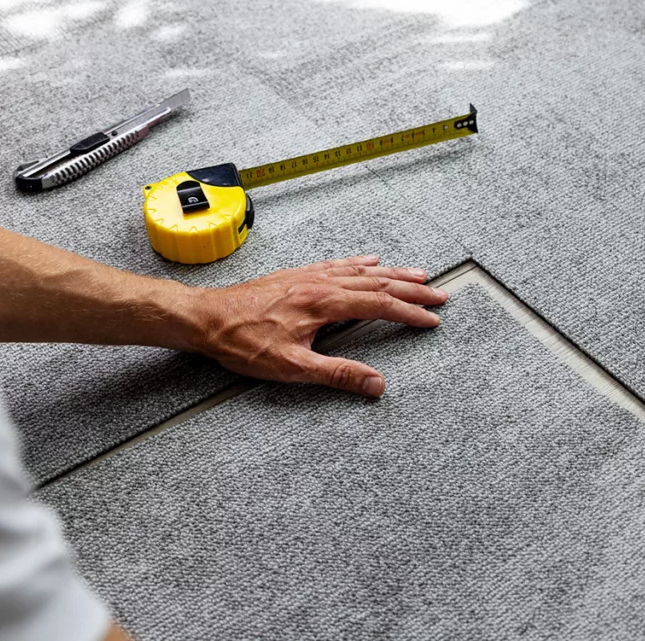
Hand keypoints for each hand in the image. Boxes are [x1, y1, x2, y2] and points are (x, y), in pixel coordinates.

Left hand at [189, 255, 445, 395]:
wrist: (205, 318)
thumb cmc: (242, 343)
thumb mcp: (291, 368)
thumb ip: (337, 374)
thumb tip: (376, 384)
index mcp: (324, 304)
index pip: (379, 305)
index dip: (409, 312)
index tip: (432, 319)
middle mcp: (321, 284)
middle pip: (377, 283)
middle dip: (412, 289)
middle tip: (439, 294)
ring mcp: (309, 276)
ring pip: (361, 271)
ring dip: (393, 273)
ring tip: (418, 274)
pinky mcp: (297, 276)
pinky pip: (338, 264)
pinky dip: (360, 263)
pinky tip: (370, 260)